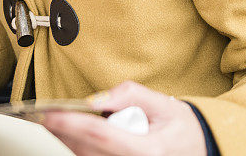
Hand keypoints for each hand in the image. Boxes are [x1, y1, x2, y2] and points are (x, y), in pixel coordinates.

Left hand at [43, 81, 206, 155]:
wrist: (203, 151)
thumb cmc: (187, 131)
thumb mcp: (166, 105)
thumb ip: (132, 95)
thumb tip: (98, 98)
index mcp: (146, 152)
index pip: (99, 136)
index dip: (70, 123)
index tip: (48, 113)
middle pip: (85, 150)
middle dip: (61, 131)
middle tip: (41, 113)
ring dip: (67, 140)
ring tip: (54, 120)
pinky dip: (80, 148)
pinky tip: (72, 135)